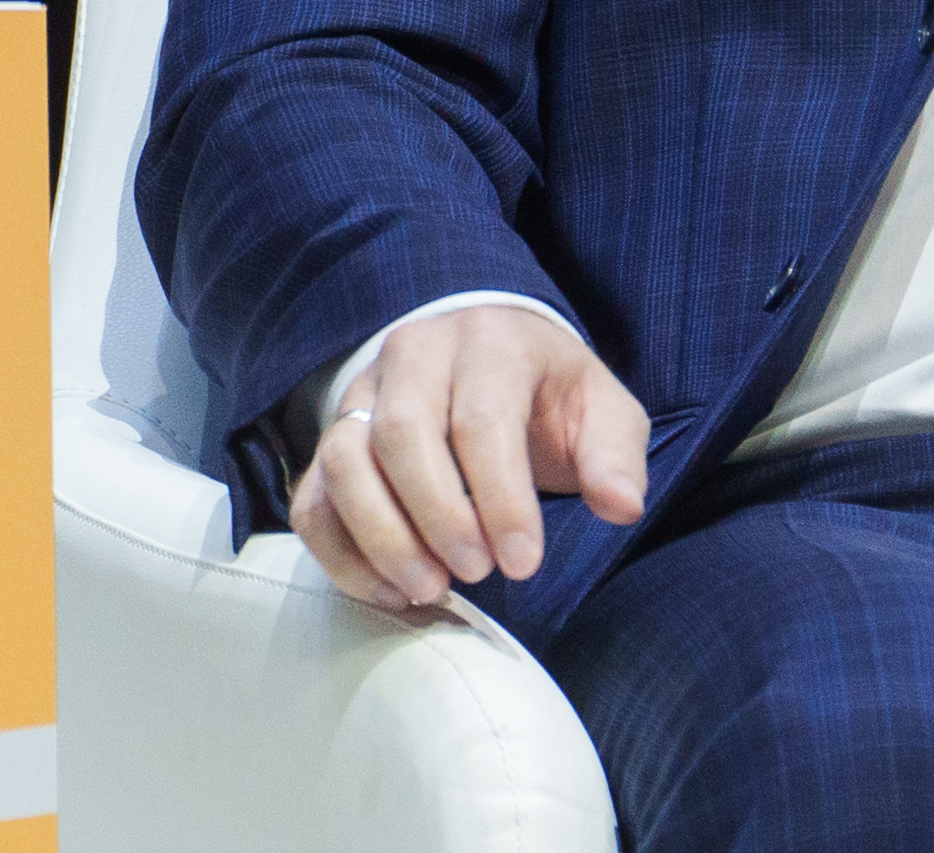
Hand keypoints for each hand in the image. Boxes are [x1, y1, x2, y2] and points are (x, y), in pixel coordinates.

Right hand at [289, 304, 649, 611]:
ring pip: (344, 461)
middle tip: (476, 574)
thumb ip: (615, 454)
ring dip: (381, 537)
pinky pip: (312, 497)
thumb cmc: (546, 392)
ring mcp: (362, 395)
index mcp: (488, 342)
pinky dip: (339, 553)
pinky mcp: (331, 439)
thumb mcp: (600, 409)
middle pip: (402, 434)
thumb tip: (621, 505)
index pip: (482, 419)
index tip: (523, 564)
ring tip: (429, 588)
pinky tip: (389, 590)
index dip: (500, 498)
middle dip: (438, 517)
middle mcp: (414, 355)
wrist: (487, 357)